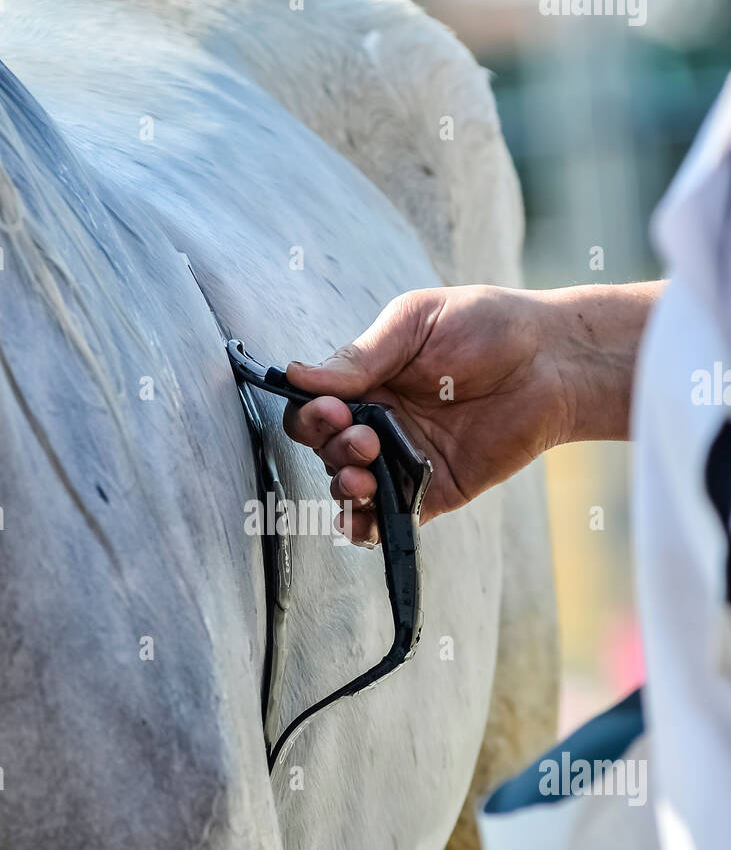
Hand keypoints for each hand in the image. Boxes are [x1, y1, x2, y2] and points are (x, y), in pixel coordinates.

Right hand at [283, 285, 573, 543]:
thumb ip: (360, 356)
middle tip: (363, 436)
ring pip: (352, 489)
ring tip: (365, 472)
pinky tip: (362, 517)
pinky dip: (366, 526)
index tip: (331, 409)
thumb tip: (298, 376)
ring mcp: (404, 459)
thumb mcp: (414, 323)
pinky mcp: (434, 491)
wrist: (551, 360)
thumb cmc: (487, 326)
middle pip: (327, 451)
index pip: (316, 409)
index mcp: (368, 382)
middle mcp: (380, 423)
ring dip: (345, 486)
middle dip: (333, 448)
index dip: (312, 416)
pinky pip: (390, 518)